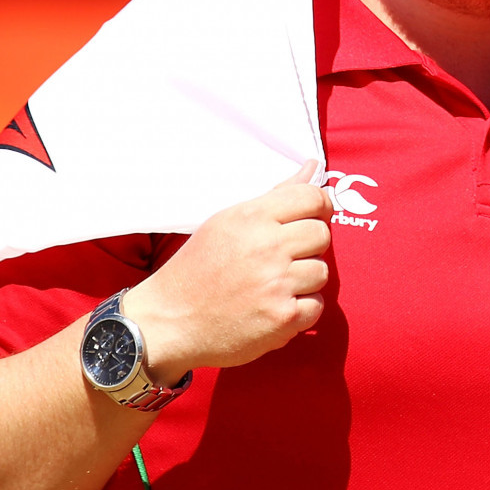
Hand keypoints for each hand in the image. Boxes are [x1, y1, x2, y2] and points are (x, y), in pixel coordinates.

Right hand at [123, 161, 333, 381]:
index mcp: (251, 218)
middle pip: (322, 234)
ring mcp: (276, 284)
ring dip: (303, 279)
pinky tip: (272, 306)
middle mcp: (266, 248)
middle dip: (309, 245)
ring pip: (322, 271)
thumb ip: (276, 195)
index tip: (313, 217)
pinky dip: (300, 309)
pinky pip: (317, 305)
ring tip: (271, 284)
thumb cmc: (197, 268)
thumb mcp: (228, 222)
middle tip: (283, 257)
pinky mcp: (282, 318)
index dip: (320, 206)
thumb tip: (313, 167)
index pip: (312, 198)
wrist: (167, 322)